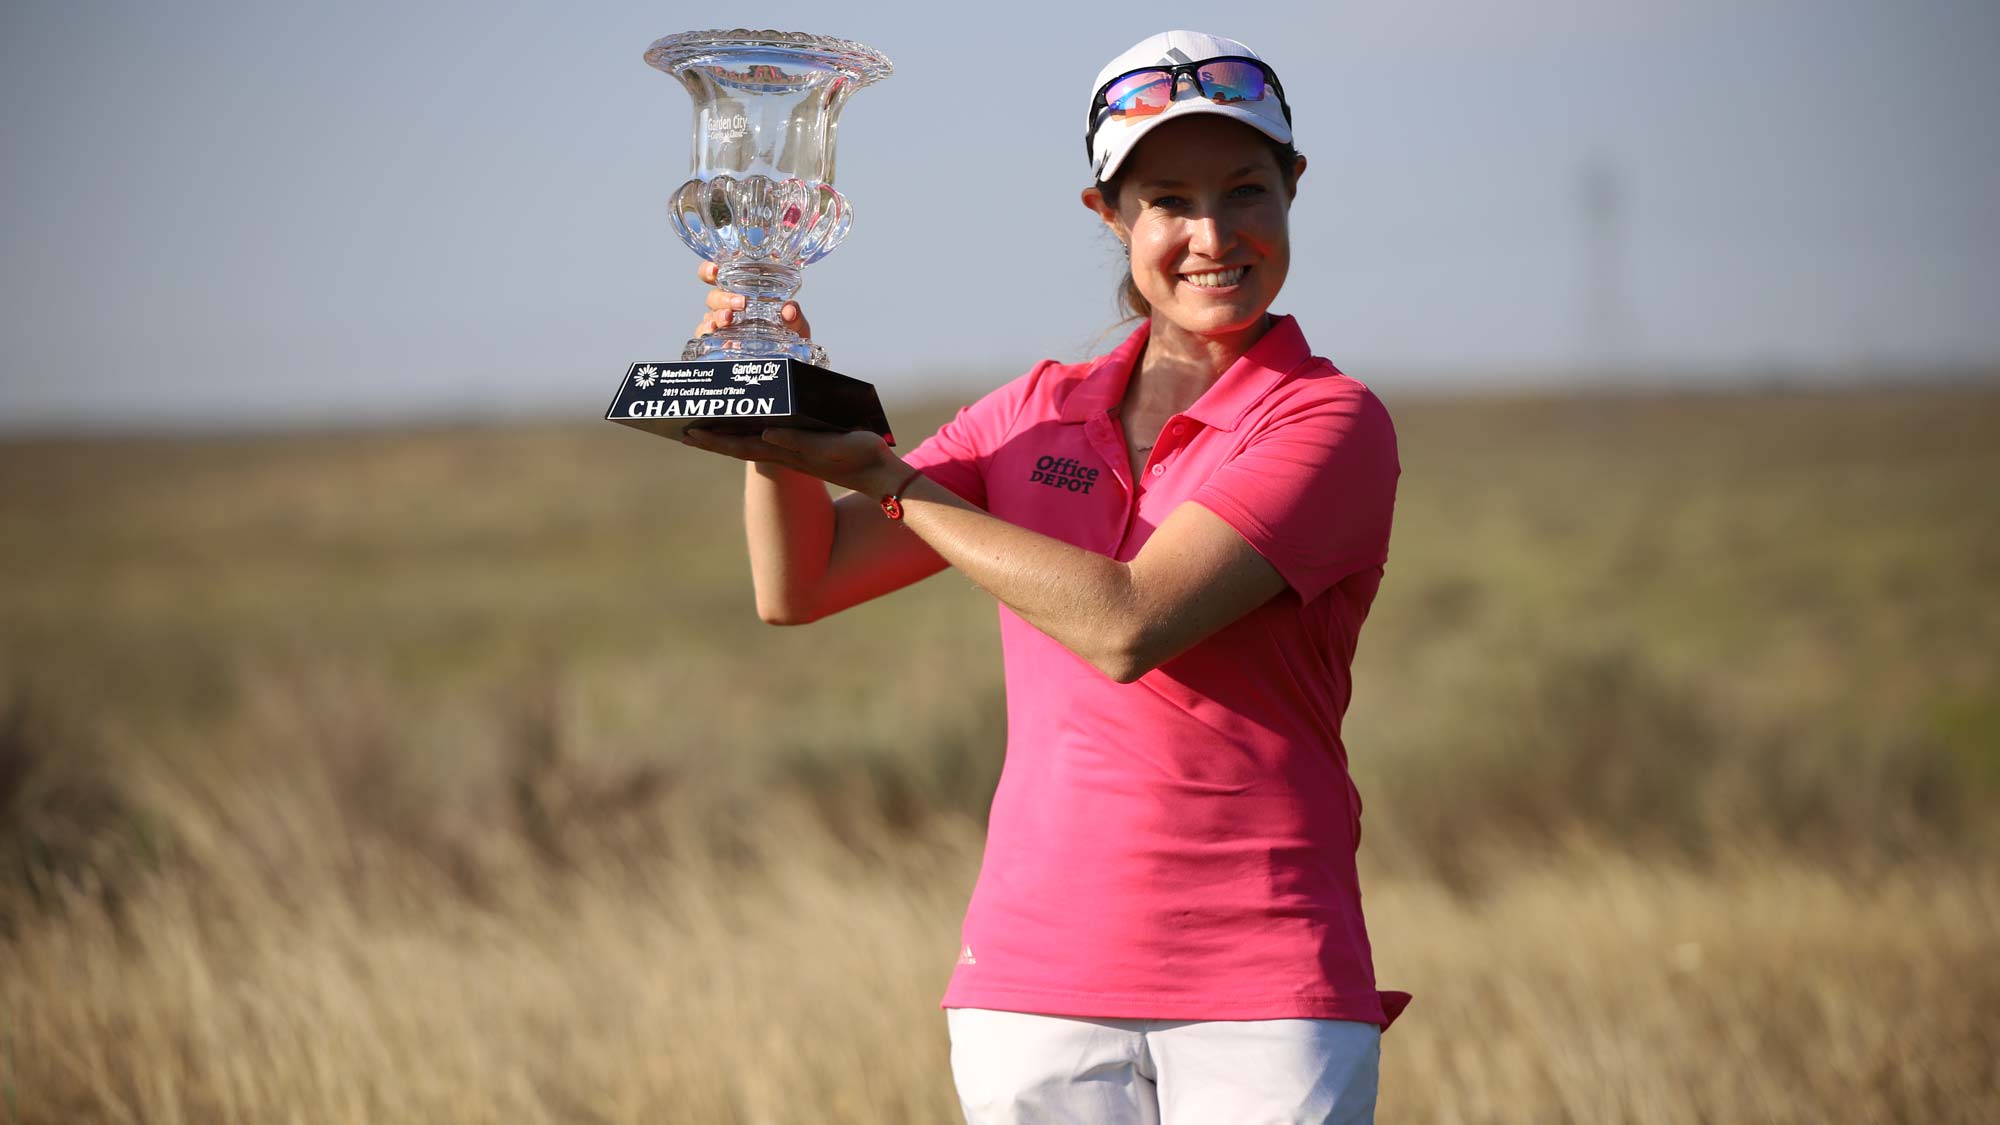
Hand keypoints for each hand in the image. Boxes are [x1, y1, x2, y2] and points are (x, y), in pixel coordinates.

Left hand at [681, 426, 904, 497]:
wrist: (879, 475)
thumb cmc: (859, 457)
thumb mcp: (831, 448)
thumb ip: (799, 443)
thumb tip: (766, 434)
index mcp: (786, 452)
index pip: (741, 445)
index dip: (715, 439)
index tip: (689, 433)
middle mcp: (784, 453)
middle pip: (738, 446)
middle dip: (710, 439)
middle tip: (682, 433)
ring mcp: (792, 453)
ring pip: (749, 445)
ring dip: (724, 439)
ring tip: (702, 432)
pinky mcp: (802, 450)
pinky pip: (766, 442)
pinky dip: (747, 435)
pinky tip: (742, 431)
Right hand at [694, 261, 811, 337]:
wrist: (790, 360)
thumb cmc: (789, 334)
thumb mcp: (796, 324)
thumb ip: (795, 316)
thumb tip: (789, 309)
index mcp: (743, 293)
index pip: (720, 277)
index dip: (710, 270)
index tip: (715, 269)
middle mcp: (730, 307)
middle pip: (714, 297)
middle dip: (723, 297)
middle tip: (741, 302)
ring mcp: (724, 325)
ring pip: (710, 314)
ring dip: (718, 314)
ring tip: (729, 317)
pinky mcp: (720, 343)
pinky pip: (705, 334)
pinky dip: (707, 331)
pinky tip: (715, 330)